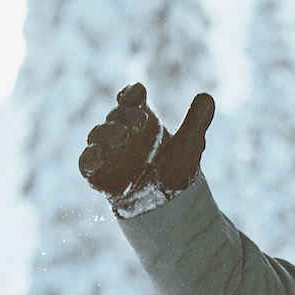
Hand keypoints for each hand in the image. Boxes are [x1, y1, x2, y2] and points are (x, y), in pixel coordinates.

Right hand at [79, 83, 214, 215]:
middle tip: (139, 120)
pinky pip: (87, 164)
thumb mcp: (190, 145)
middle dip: (125, 115)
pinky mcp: (99, 174)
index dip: (132, 94)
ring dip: (106, 133)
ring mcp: (108, 152)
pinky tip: (98, 155)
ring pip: (98, 136)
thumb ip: (196, 122)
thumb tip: (207, 97)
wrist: (169, 203)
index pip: (131, 99)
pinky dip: (89, 158)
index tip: (139, 92)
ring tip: (122, 135)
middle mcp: (121, 131)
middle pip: (116, 116)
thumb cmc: (176, 168)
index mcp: (140, 119)